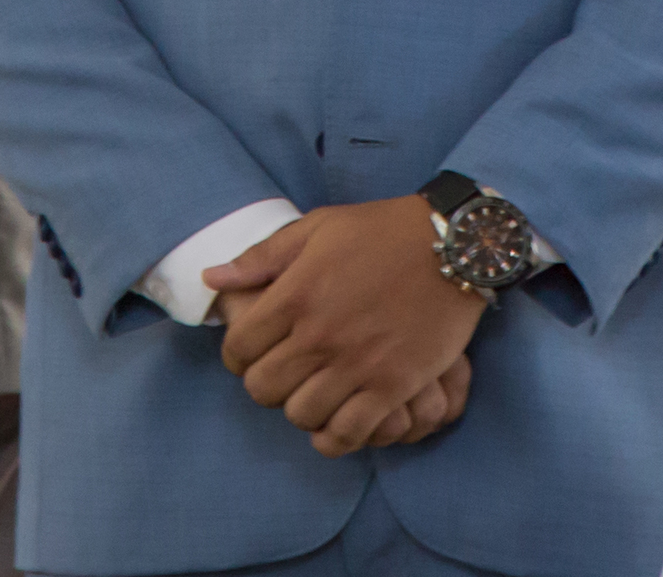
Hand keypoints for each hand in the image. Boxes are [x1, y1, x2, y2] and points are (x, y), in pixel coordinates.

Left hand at [211, 256, 471, 447]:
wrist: (451, 244)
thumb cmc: (381, 230)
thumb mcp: (318, 226)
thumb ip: (262, 256)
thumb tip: (211, 278)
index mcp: (296, 292)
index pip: (240, 347)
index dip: (237, 354)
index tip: (250, 351)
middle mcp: (320, 334)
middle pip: (264, 388)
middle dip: (264, 383)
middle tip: (281, 371)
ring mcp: (357, 364)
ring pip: (301, 415)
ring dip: (299, 407)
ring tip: (311, 390)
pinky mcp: (392, 385)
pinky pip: (347, 434)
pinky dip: (334, 437)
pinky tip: (335, 421)